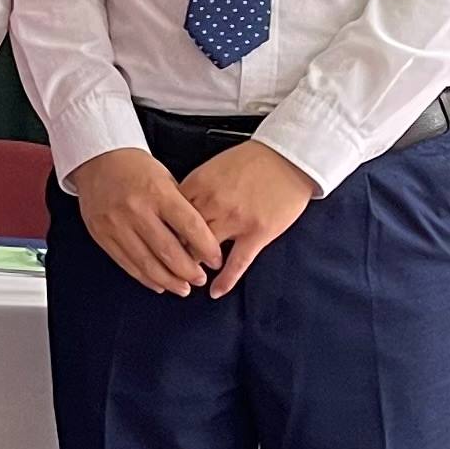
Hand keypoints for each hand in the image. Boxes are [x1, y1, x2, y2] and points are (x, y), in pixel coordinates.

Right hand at [70, 147, 216, 296]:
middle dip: (189, 271)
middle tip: (200, 278)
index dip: (206, 248)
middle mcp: (137, 210)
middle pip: (169, 251)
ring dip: (169, 281)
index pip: (189, 226)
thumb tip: (199, 239)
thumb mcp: (165, 177)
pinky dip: (145, 278)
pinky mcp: (103, 235)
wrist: (97, 159)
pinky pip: (127, 264)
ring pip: (147, 263)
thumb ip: (180, 207)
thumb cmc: (134, 167)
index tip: (216, 260)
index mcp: (158, 192)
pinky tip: (158, 283)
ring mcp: (117, 225)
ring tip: (183, 287)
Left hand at [178, 141, 317, 298]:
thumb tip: (178, 209)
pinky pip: (237, 263)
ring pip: (204, 252)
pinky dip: (225, 281)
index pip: (169, 215)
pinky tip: (215, 291)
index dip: (163, 232)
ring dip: (196, 266)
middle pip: (182, 237)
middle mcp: (213, 203)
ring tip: (192, 275)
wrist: (289, 156)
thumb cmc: (253, 159)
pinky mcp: (257, 233)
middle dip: (174, 254)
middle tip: (170, 267)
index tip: (160, 244)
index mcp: (199, 184)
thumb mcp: (214, 166)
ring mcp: (235, 220)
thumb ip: (196, 189)